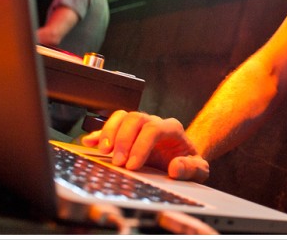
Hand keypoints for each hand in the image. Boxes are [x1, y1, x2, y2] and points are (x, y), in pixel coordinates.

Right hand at [81, 110, 209, 182]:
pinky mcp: (127, 133)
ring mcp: (140, 126)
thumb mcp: (198, 170)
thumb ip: (191, 169)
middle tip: (117, 162)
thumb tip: (175, 167)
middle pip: (135, 118)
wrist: (183, 158)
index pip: (154, 128)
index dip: (140, 145)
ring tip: (103, 152)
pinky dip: (98, 132)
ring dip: (109, 132)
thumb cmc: (189, 163)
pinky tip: (88, 142)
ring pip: (122, 116)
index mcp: (172, 129)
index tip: (132, 165)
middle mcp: (154, 122)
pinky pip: (111, 125)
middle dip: (123, 139)